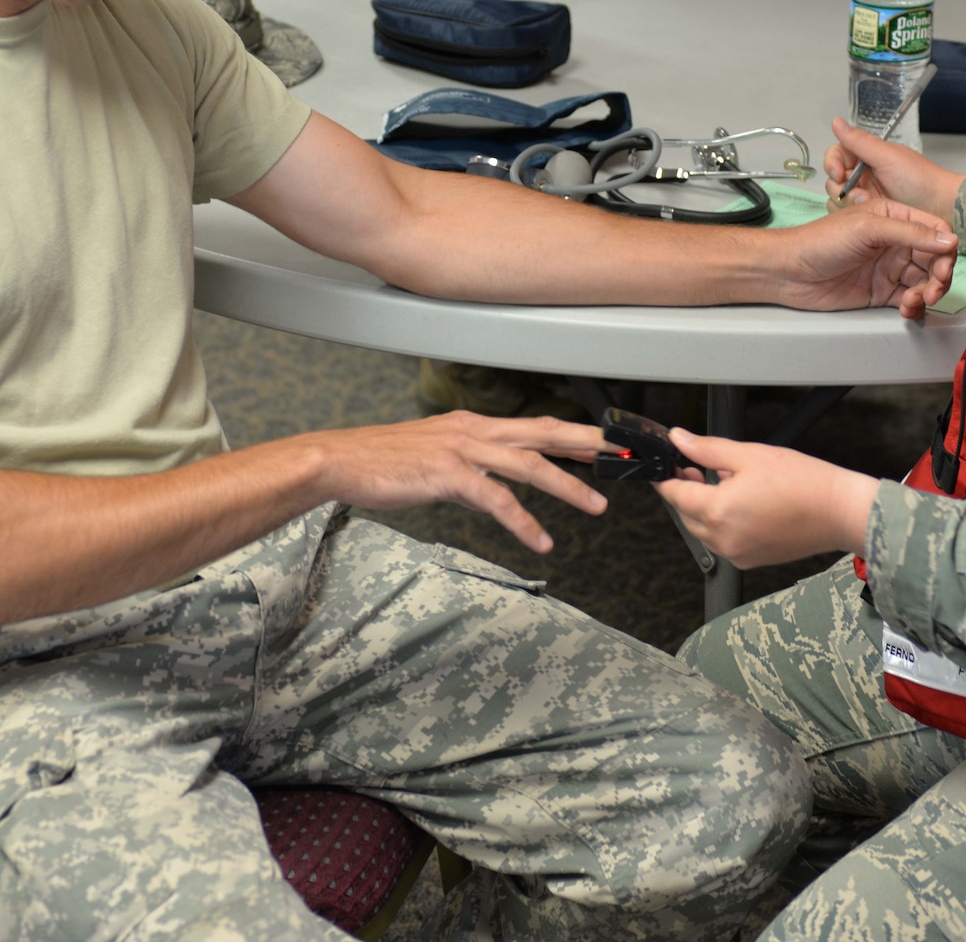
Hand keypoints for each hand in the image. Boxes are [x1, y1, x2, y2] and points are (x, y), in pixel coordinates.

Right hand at [308, 411, 608, 553]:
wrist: (342, 461)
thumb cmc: (382, 463)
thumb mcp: (435, 461)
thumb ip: (470, 474)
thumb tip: (494, 493)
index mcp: (472, 425)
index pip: (534, 427)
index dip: (573, 434)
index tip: (605, 444)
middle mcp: (474, 430)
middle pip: (544, 434)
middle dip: (588, 446)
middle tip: (623, 458)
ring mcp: (463, 450)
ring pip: (529, 464)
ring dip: (568, 486)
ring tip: (597, 507)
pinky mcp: (449, 474)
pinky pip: (496, 499)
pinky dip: (523, 522)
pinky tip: (541, 541)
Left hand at [656, 430, 876, 567]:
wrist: (840, 511)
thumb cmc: (804, 483)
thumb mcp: (749, 455)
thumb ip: (707, 448)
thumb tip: (679, 439)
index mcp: (718, 511)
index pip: (674, 495)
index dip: (666, 478)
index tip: (665, 466)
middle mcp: (723, 539)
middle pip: (686, 514)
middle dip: (686, 490)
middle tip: (694, 466)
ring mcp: (737, 553)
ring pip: (703, 529)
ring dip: (704, 507)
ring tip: (723, 482)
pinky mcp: (751, 560)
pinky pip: (723, 541)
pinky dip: (722, 523)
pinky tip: (739, 503)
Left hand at [773, 197, 956, 319]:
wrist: (789, 272)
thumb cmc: (819, 241)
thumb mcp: (868, 229)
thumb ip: (910, 233)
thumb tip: (948, 240)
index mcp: (893, 217)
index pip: (934, 230)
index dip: (945, 248)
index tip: (944, 264)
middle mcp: (894, 242)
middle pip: (934, 258)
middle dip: (940, 275)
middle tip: (933, 289)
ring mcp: (888, 267)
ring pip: (925, 281)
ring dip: (928, 292)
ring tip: (917, 300)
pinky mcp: (881, 291)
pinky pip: (909, 299)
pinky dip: (915, 305)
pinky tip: (908, 307)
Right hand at [823, 116, 964, 218]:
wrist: (941, 207)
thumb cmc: (919, 179)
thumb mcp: (887, 157)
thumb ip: (860, 141)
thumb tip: (836, 120)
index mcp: (867, 156)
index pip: (836, 155)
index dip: (832, 164)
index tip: (839, 174)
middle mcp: (863, 174)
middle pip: (833, 178)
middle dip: (842, 187)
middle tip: (861, 195)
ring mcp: (865, 194)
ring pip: (837, 197)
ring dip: (847, 202)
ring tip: (868, 204)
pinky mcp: (868, 213)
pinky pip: (847, 213)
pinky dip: (852, 214)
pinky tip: (868, 216)